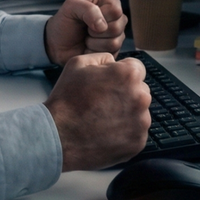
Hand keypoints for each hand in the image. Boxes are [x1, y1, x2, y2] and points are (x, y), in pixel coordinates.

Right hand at [43, 52, 150, 170]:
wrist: (58, 136)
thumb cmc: (66, 100)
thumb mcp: (78, 63)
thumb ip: (103, 58)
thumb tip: (115, 62)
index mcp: (128, 75)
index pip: (137, 68)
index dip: (121, 74)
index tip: (109, 84)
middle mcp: (141, 97)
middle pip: (140, 90)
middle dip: (126, 94)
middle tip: (103, 102)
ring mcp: (141, 122)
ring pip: (139, 113)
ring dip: (127, 113)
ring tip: (102, 119)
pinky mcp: (138, 142)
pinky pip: (136, 133)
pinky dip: (125, 133)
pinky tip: (106, 132)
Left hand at [44, 0, 126, 64]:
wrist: (56, 44)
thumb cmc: (64, 22)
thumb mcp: (71, 7)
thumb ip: (88, 8)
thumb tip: (103, 25)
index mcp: (108, 4)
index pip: (115, 10)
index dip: (101, 16)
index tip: (86, 18)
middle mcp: (116, 19)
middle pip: (117, 27)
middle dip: (96, 31)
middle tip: (85, 30)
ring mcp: (116, 37)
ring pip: (115, 43)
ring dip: (94, 43)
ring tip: (86, 39)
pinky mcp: (113, 52)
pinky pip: (110, 54)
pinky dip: (94, 52)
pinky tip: (88, 48)